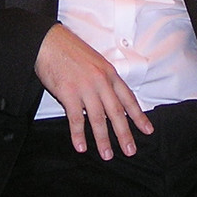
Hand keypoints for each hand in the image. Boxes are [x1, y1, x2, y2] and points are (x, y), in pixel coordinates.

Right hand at [34, 24, 152, 159]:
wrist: (49, 41)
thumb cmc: (70, 50)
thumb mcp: (95, 61)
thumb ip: (104, 79)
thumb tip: (109, 99)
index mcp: (109, 73)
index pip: (128, 99)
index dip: (138, 116)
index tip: (147, 130)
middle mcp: (101, 81)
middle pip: (116, 112)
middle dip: (124, 134)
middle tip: (130, 151)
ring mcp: (85, 87)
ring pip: (98, 118)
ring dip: (103, 139)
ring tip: (107, 155)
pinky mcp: (68, 92)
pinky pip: (75, 118)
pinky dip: (78, 134)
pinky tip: (81, 146)